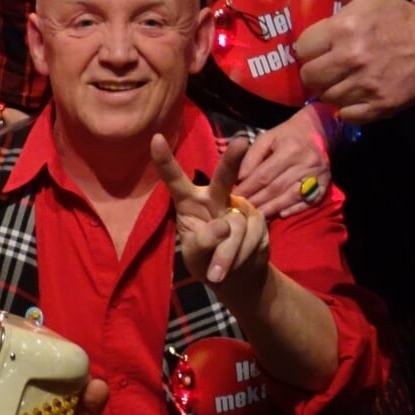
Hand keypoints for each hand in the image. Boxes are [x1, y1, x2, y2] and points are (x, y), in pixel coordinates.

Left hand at [153, 134, 269, 299]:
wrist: (237, 276)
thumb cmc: (206, 260)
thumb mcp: (195, 256)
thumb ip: (202, 242)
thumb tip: (224, 225)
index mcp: (188, 201)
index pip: (175, 180)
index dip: (165, 161)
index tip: (155, 138)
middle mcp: (214, 197)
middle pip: (223, 177)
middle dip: (232, 160)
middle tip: (241, 141)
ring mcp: (239, 205)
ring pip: (234, 227)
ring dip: (226, 255)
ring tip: (218, 272)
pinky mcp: (258, 219)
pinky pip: (251, 237)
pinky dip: (241, 256)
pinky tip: (238, 262)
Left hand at [236, 106, 330, 218]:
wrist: (317, 130)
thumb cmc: (286, 135)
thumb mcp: (266, 138)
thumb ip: (252, 156)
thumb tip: (241, 178)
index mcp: (290, 149)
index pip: (264, 174)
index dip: (249, 187)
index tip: (236, 197)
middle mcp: (306, 163)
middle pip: (277, 187)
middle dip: (258, 200)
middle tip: (244, 210)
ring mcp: (319, 174)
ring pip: (293, 196)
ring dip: (274, 208)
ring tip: (258, 216)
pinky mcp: (327, 182)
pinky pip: (311, 200)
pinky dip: (296, 208)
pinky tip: (282, 214)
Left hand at [296, 0, 414, 122]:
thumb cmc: (397, 19)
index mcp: (343, 29)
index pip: (302, 48)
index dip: (310, 47)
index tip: (321, 46)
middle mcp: (351, 58)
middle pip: (309, 76)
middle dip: (316, 70)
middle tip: (330, 64)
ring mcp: (365, 84)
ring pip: (325, 96)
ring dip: (331, 89)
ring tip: (344, 78)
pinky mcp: (379, 106)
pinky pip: (345, 114)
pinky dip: (348, 108)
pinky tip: (356, 94)